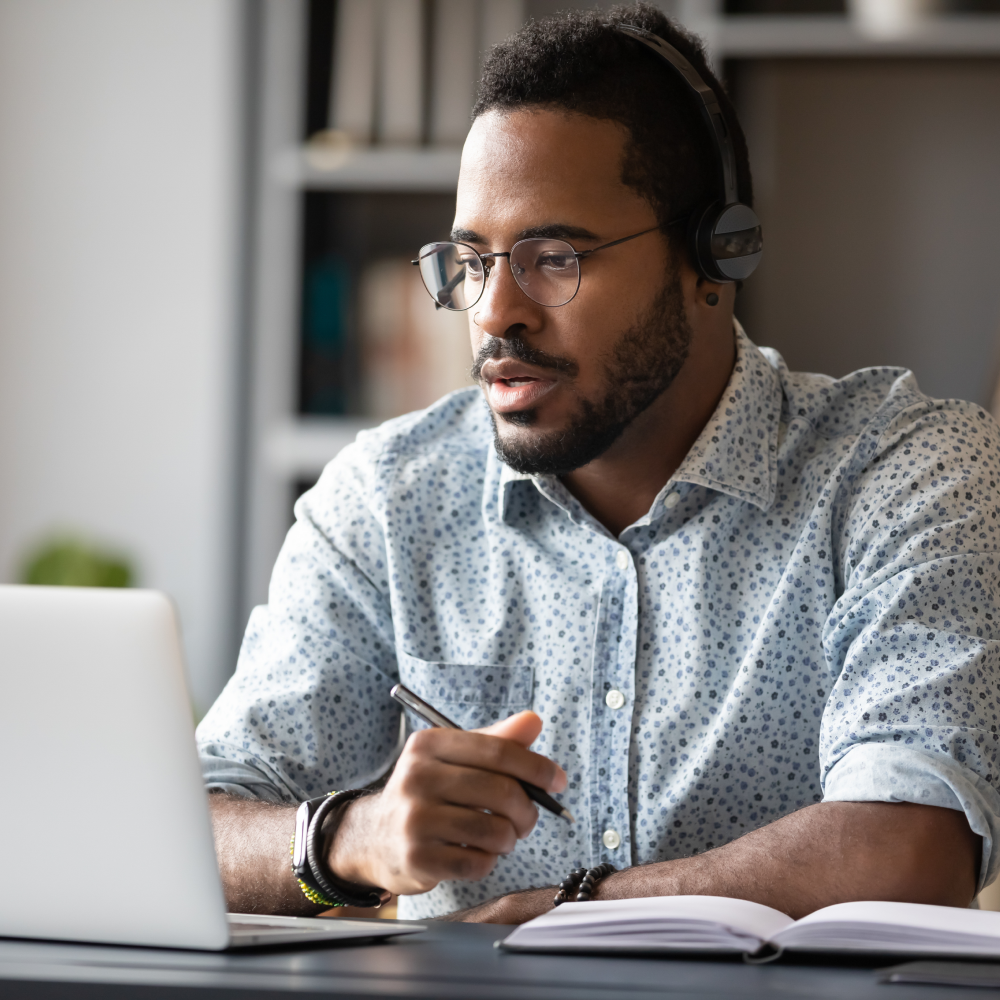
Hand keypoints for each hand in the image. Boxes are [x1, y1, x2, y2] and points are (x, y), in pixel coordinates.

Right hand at [325, 711, 566, 895]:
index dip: (536, 767)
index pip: (497, 751)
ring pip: (494, 831)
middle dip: (527, 810)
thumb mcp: (454, 758)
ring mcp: (414, 819)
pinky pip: (477, 863)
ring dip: (509, 839)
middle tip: (527, 819)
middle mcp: (417, 777)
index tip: (558, 781)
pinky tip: (476, 854)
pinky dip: (488, 862)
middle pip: (501, 792)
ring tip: (501, 837)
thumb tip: (534, 722)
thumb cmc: (427, 793)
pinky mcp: (417, 858)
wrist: (373, 836)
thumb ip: (496, 741)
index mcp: (429, 745)